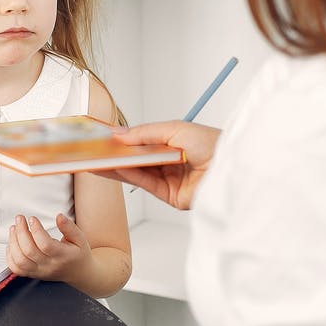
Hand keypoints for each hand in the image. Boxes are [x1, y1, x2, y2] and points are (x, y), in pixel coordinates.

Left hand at [7, 214, 92, 282]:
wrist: (78, 273)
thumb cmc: (78, 254)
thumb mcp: (80, 238)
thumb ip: (69, 227)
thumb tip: (59, 217)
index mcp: (62, 256)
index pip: (45, 244)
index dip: (36, 230)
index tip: (32, 219)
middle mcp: (49, 266)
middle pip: (29, 251)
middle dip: (21, 232)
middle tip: (20, 219)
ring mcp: (39, 271)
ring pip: (20, 260)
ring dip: (13, 242)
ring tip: (14, 228)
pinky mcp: (32, 274)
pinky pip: (16, 269)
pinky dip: (10, 256)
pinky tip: (12, 243)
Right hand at [98, 121, 220, 209]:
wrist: (230, 167)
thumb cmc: (212, 143)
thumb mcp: (174, 129)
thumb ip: (145, 133)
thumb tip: (120, 134)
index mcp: (175, 143)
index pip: (143, 141)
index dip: (124, 139)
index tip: (104, 136)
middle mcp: (172, 162)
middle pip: (138, 158)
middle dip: (117, 153)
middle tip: (95, 149)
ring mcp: (171, 179)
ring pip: (138, 172)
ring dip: (117, 165)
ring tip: (97, 159)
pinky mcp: (171, 196)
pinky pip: (145, 183)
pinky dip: (129, 175)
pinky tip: (115, 167)